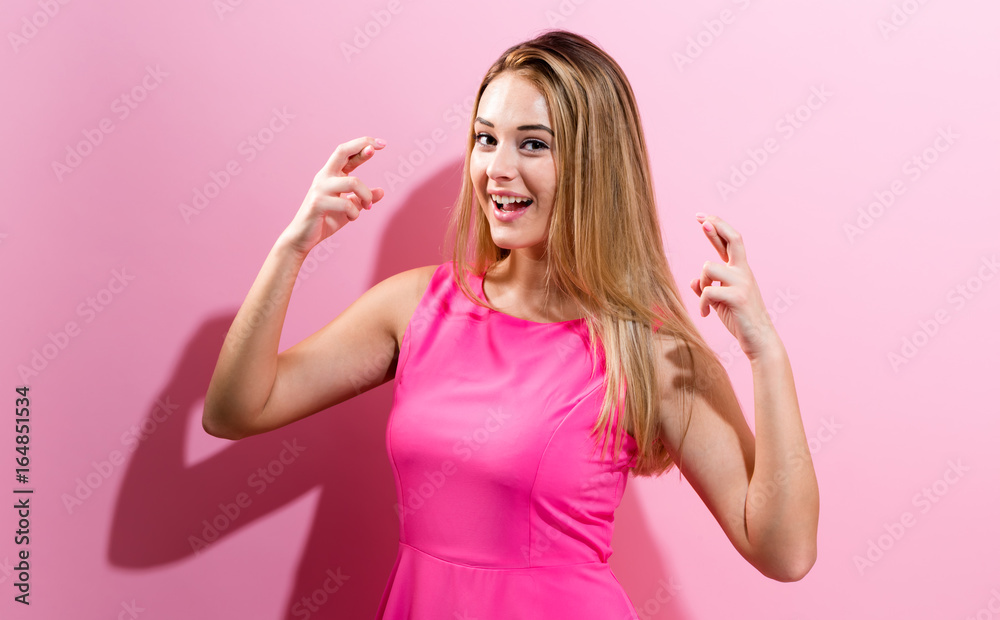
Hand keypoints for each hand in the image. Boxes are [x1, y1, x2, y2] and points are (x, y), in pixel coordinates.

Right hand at [279, 136, 385, 256]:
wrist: (303, 238)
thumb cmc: (325, 220)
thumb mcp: (349, 208)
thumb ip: (363, 199)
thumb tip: (381, 191)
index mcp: (331, 175)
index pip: (347, 153)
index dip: (363, 145)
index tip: (381, 143)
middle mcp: (324, 177)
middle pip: (342, 151)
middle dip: (361, 146)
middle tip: (377, 148)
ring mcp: (320, 189)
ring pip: (353, 182)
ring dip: (366, 195)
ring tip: (367, 207)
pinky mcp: (318, 203)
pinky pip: (346, 204)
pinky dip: (355, 213)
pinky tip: (353, 218)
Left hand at [690, 213, 778, 359]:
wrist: (758, 339)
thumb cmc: (739, 319)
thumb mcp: (720, 301)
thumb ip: (708, 288)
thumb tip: (692, 281)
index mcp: (740, 270)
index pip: (730, 242)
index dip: (717, 227)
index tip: (702, 217)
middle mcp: (743, 272)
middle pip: (734, 239)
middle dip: (716, 226)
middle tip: (701, 219)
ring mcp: (742, 283)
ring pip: (708, 267)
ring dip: (701, 284)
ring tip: (706, 303)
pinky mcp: (737, 296)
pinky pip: (708, 291)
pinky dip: (702, 304)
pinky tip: (706, 315)